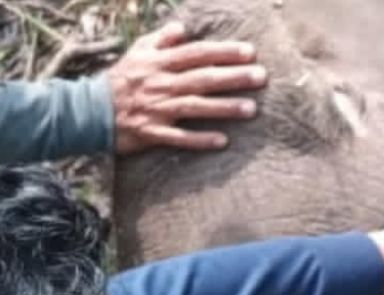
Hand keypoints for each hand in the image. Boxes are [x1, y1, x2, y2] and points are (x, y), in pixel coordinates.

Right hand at [108, 21, 267, 153]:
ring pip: (196, 106)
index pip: (197, 53)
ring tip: (252, 109)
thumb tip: (183, 30)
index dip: (224, 52)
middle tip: (261, 77)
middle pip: (203, 78)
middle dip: (234, 77)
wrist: (88, 110)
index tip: (250, 52)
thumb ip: (161, 40)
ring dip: (224, 108)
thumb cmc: (120, 80)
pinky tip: (222, 141)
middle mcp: (161, 83)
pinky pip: (180, 137)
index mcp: (158, 62)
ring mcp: (157, 109)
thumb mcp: (137, 53)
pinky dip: (200, 139)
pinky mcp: (153, 133)